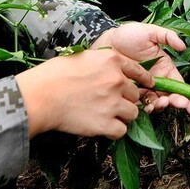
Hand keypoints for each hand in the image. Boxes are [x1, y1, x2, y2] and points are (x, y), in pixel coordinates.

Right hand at [15, 49, 149, 138]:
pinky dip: (114, 131)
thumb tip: (111, 70)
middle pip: (135, 93)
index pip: (138, 70)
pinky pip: (122, 131)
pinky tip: (102, 126)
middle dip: (126, 99)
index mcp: (112, 60)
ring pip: (133, 113)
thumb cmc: (54, 74)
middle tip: (111, 103)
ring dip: (123, 116)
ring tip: (107, 115)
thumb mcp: (82, 57)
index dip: (144, 79)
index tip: (148, 85)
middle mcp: (117, 80)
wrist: (41, 95)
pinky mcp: (106, 123)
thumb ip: (102, 63)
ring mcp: (113, 102)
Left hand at [92, 24, 189, 115]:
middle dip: (176, 102)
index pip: (179, 84)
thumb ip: (167, 36)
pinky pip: (139, 104)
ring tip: (158, 102)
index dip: (187, 96)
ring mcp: (143, 88)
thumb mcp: (150, 32)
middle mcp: (157, 80)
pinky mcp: (130, 92)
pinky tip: (145, 105)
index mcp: (165, 68)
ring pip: (156, 102)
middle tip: (175, 103)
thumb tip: (183, 46)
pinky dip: (144, 107)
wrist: (106, 41)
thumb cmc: (128, 34)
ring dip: (160, 106)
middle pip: (170, 96)